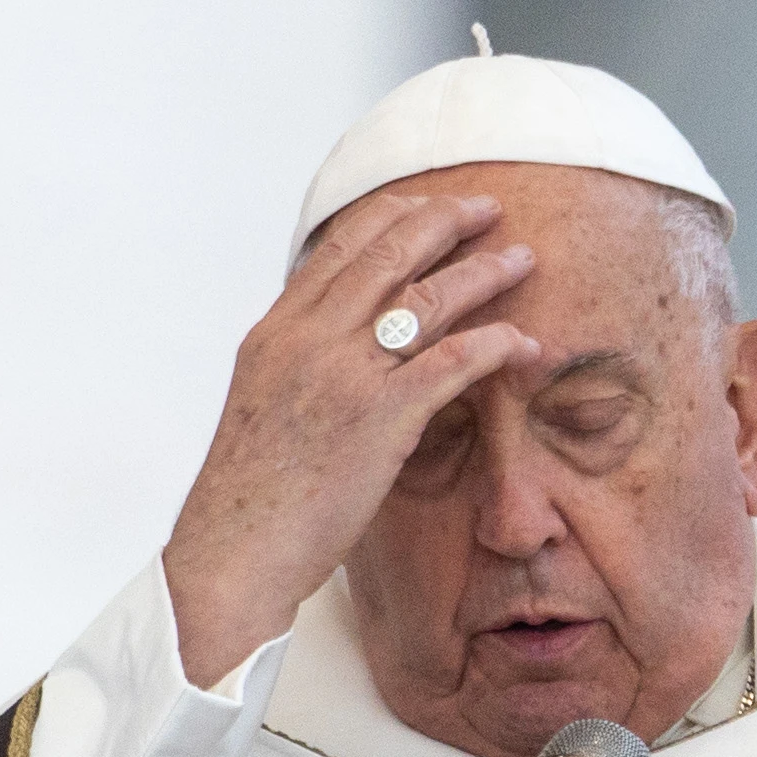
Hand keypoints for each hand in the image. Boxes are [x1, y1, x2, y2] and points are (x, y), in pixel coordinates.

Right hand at [161, 192, 541, 687]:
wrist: (233, 551)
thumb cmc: (250, 495)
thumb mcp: (263, 403)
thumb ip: (298, 360)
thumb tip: (337, 343)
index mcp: (276, 330)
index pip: (340, 245)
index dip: (393, 215)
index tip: (429, 204)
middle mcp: (309, 339)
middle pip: (389, 253)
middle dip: (446, 220)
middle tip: (489, 208)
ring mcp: (345, 375)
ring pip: (427, 297)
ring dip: (482, 271)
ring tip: (523, 259)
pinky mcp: (380, 419)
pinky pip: (452, 362)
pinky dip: (494, 343)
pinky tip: (522, 341)